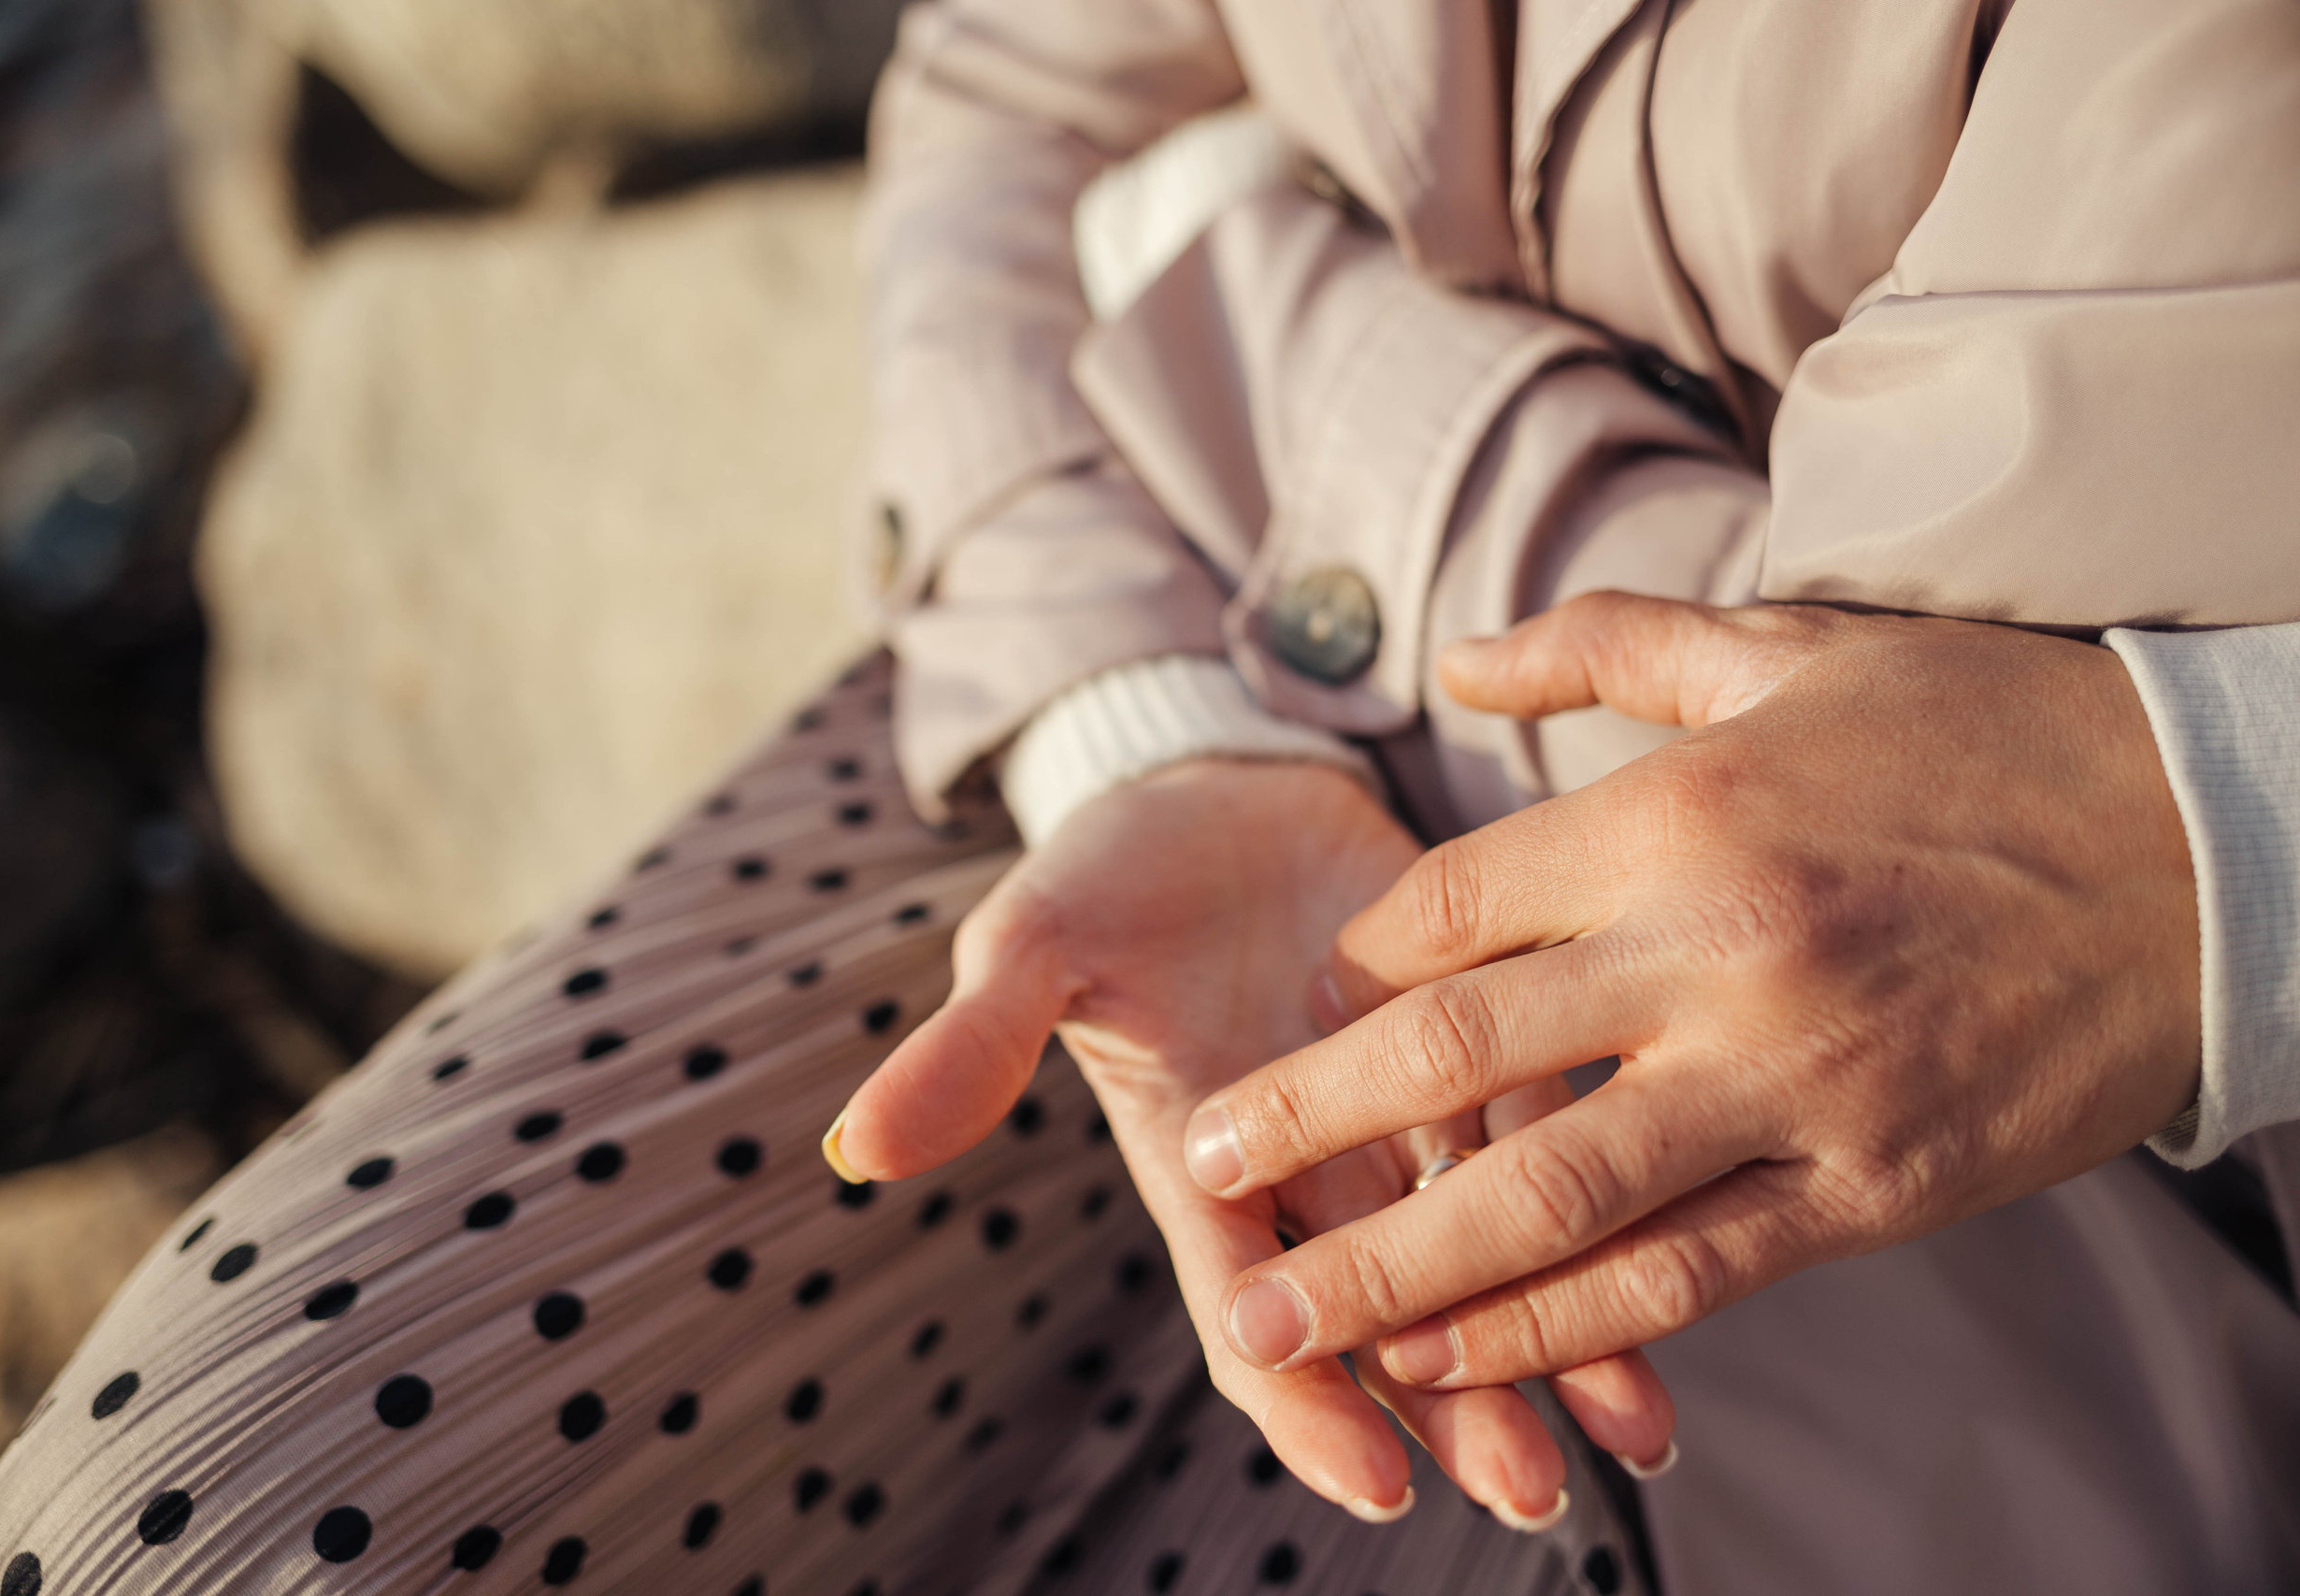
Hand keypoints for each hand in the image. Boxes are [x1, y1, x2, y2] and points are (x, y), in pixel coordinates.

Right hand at [829, 758, 1677, 1522]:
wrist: (1210, 780)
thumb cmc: (1109, 872)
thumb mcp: (1030, 944)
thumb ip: (970, 1048)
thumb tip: (855, 1144)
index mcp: (1201, 1157)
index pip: (1250, 1304)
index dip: (1306, 1394)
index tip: (1376, 1479)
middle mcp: (1314, 1162)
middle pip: (1388, 1307)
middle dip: (1459, 1399)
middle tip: (1532, 1489)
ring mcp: (1404, 1108)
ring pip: (1490, 1242)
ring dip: (1559, 1336)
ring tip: (1634, 1434)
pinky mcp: (1489, 1037)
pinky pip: (1554, 1134)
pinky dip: (1611, 1200)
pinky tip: (1688, 1269)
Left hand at [1182, 594, 2199, 1394]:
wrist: (2206, 845)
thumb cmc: (1981, 735)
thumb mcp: (1788, 649)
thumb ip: (1604, 648)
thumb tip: (1452, 659)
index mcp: (1678, 813)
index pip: (1450, 909)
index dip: (1356, 974)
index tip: (1306, 1022)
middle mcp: (1715, 950)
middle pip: (1458, 1061)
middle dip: (1310, 1125)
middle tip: (1201, 1174)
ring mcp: (1792, 1081)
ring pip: (1552, 1198)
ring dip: (1396, 1269)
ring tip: (1283, 1319)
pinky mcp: (1871, 1188)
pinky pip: (1684, 1277)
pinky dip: (1558, 1330)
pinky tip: (1461, 1356)